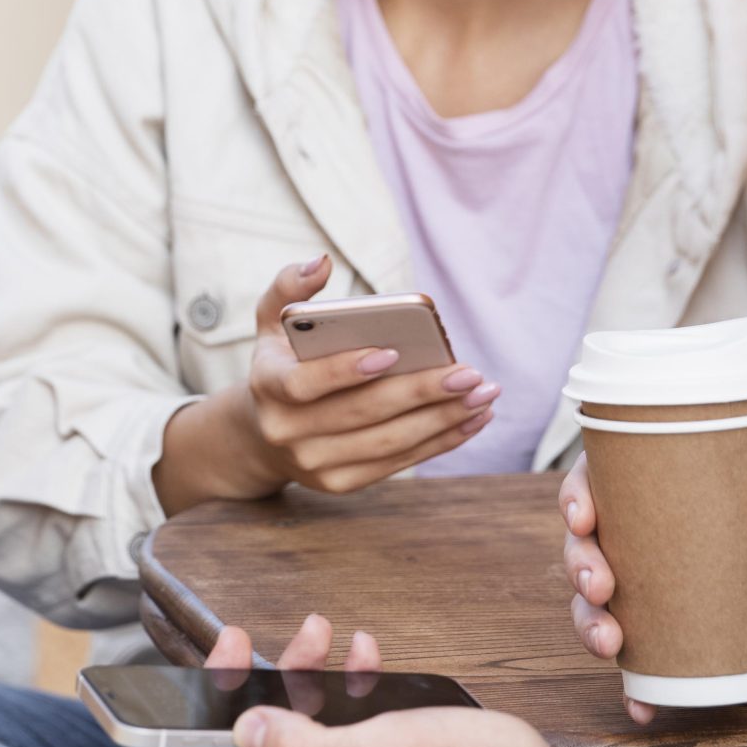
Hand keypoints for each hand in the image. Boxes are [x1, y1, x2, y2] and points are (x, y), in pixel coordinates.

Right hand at [156, 258, 494, 511]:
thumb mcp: (273, 322)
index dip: (346, 370)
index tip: (392, 351)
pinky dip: (441, 442)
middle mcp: (285, 432)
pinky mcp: (341, 483)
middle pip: (361, 414)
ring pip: (388, 443)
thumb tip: (322, 263)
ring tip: (483, 394)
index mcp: (267, 386)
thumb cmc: (283, 363)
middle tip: (469, 373)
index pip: (305, 383)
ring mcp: (314, 464)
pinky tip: (473, 418)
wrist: (264, 435)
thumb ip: (290, 286)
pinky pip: (398, 463)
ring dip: (442, 419)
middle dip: (420, 392)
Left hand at [188, 613, 641, 746]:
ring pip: (301, 734)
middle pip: (253, 744)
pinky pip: (343, 738)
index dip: (208, 698)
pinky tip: (371, 663)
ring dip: (306, 680)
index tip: (230, 648)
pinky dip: (347, 696)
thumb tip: (241, 729)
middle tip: (289, 635)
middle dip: (259, 682)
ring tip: (331, 637)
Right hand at [560, 457, 746, 722]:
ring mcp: (669, 609)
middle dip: (579, 563)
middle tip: (601, 583)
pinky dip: (633, 691)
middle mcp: (665, 554)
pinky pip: (641, 675)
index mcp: (688, 506)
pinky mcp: (684, 659)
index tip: (583, 512)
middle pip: (593, 546)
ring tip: (610, 641)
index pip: (615, 483)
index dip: (581, 492)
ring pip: (601, 609)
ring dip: (587, 623)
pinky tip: (640, 704)